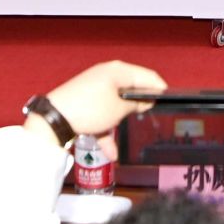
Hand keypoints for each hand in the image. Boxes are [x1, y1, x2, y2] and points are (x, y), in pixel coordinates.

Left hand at [26, 60, 166, 148]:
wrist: (54, 119)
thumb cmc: (89, 108)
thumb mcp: (119, 108)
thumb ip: (136, 104)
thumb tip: (146, 101)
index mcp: (118, 70)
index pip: (147, 76)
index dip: (160, 89)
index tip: (169, 103)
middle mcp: (107, 75)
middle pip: (131, 90)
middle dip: (141, 104)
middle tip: (152, 117)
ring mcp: (95, 89)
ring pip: (116, 105)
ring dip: (122, 120)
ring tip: (132, 131)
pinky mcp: (85, 102)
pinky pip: (102, 116)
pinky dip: (107, 130)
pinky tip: (111, 153)